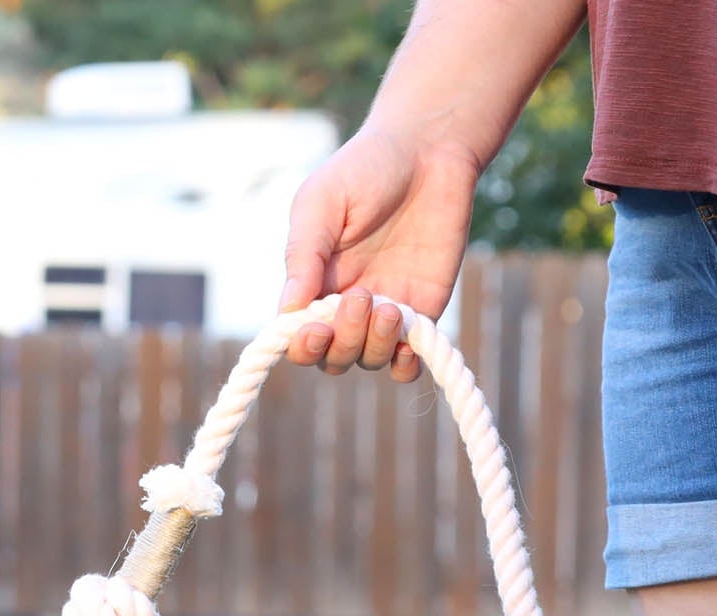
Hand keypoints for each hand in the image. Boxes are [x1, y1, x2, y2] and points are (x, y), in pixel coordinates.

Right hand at [278, 127, 481, 381]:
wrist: (429, 149)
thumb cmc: (366, 167)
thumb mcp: (321, 202)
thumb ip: (303, 253)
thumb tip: (287, 311)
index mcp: (313, 282)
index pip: (298, 336)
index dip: (303, 345)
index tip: (315, 328)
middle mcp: (344, 304)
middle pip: (333, 356)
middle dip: (343, 340)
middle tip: (361, 296)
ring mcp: (384, 311)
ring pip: (369, 359)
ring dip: (375, 345)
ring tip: (389, 307)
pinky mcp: (422, 311)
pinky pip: (408, 360)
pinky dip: (406, 365)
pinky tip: (409, 344)